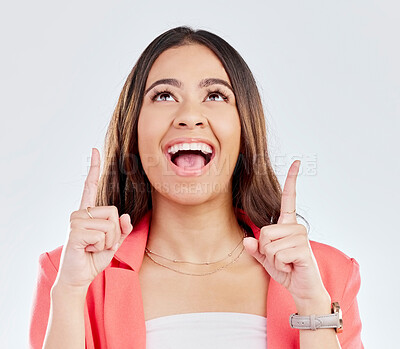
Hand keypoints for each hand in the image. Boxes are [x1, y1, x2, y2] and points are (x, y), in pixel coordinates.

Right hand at [54, 148, 132, 290]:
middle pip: (114, 212)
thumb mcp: (114, 243)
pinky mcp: (76, 231)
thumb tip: (126, 216)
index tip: (94, 150)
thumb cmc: (94, 258)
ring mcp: (76, 220)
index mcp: (88, 212)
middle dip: (115, 233)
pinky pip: (104, 234)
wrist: (79, 277)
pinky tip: (88, 250)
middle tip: (100, 244)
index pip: (90, 186)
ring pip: (111, 224)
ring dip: (109, 241)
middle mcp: (80, 213)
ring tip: (93, 248)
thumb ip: (122, 229)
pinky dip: (102, 246)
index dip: (94, 168)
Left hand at [243, 160, 329, 307]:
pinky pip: (277, 254)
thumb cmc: (286, 270)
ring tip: (286, 262)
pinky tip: (291, 266)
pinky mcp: (302, 249)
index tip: (296, 162)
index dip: (291, 180)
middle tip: (279, 258)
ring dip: (273, 259)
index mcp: (287, 224)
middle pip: (264, 231)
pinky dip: (279, 265)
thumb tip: (247, 239)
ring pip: (268, 244)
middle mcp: (296, 226)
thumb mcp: (266, 259)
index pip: (289, 198)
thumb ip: (256, 249)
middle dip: (265, 250)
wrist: (302, 289)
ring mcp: (301, 237)